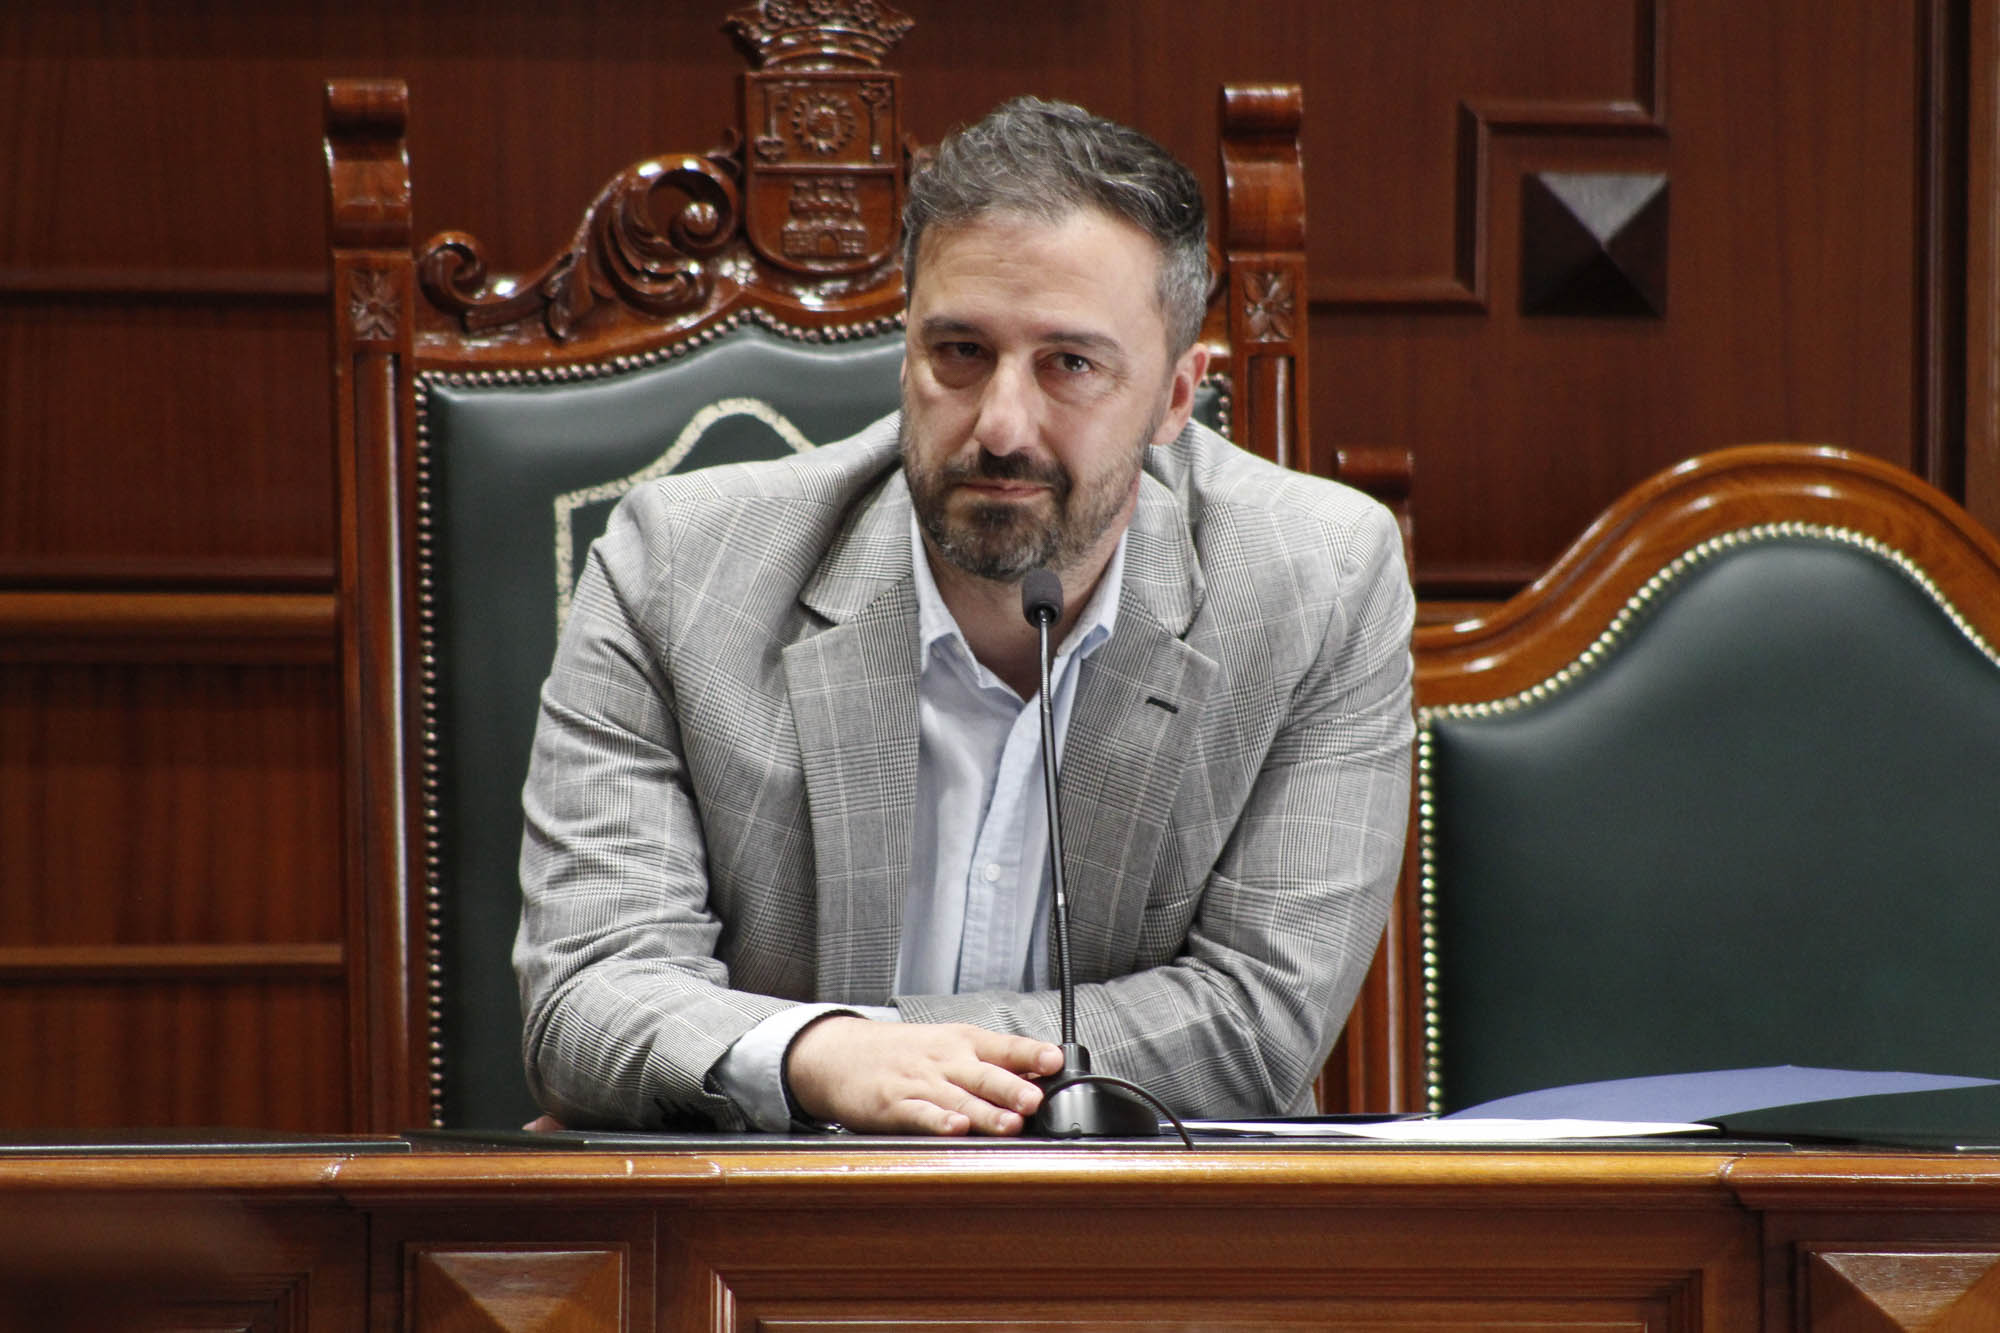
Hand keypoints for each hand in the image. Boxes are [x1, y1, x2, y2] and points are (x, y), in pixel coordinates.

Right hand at [784, 1016, 1063, 1134]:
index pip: (1004, 1046)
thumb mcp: (949, 1045)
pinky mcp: (895, 1105)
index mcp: (964, 1043)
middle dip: (1012, 1089)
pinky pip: (920, 1115)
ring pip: (959, 1099)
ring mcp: (921, 1084)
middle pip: (985, 1075)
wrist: (841, 1053)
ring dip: (985, 1113)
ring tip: (1010, 1125)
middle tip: (1036, 1101)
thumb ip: (991, 1064)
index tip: (1056, 1060)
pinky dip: (938, 1122)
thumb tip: (1041, 1081)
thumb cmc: (904, 1053)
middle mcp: (946, 1061)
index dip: (1031, 1054)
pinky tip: (955, 1129)